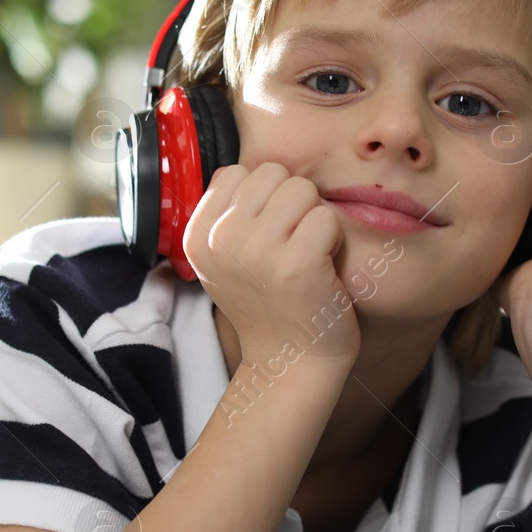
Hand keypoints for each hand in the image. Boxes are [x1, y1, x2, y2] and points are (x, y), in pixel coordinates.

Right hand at [183, 161, 360, 369]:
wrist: (290, 360)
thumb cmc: (267, 302)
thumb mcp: (224, 259)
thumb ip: (227, 213)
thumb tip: (243, 171)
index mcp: (198, 235)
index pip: (237, 172)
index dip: (263, 198)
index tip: (266, 237)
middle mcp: (221, 240)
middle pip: (273, 173)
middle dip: (291, 203)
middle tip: (292, 245)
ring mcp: (257, 251)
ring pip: (301, 189)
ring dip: (314, 218)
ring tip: (306, 253)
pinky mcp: (297, 263)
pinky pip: (326, 216)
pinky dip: (333, 239)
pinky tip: (321, 268)